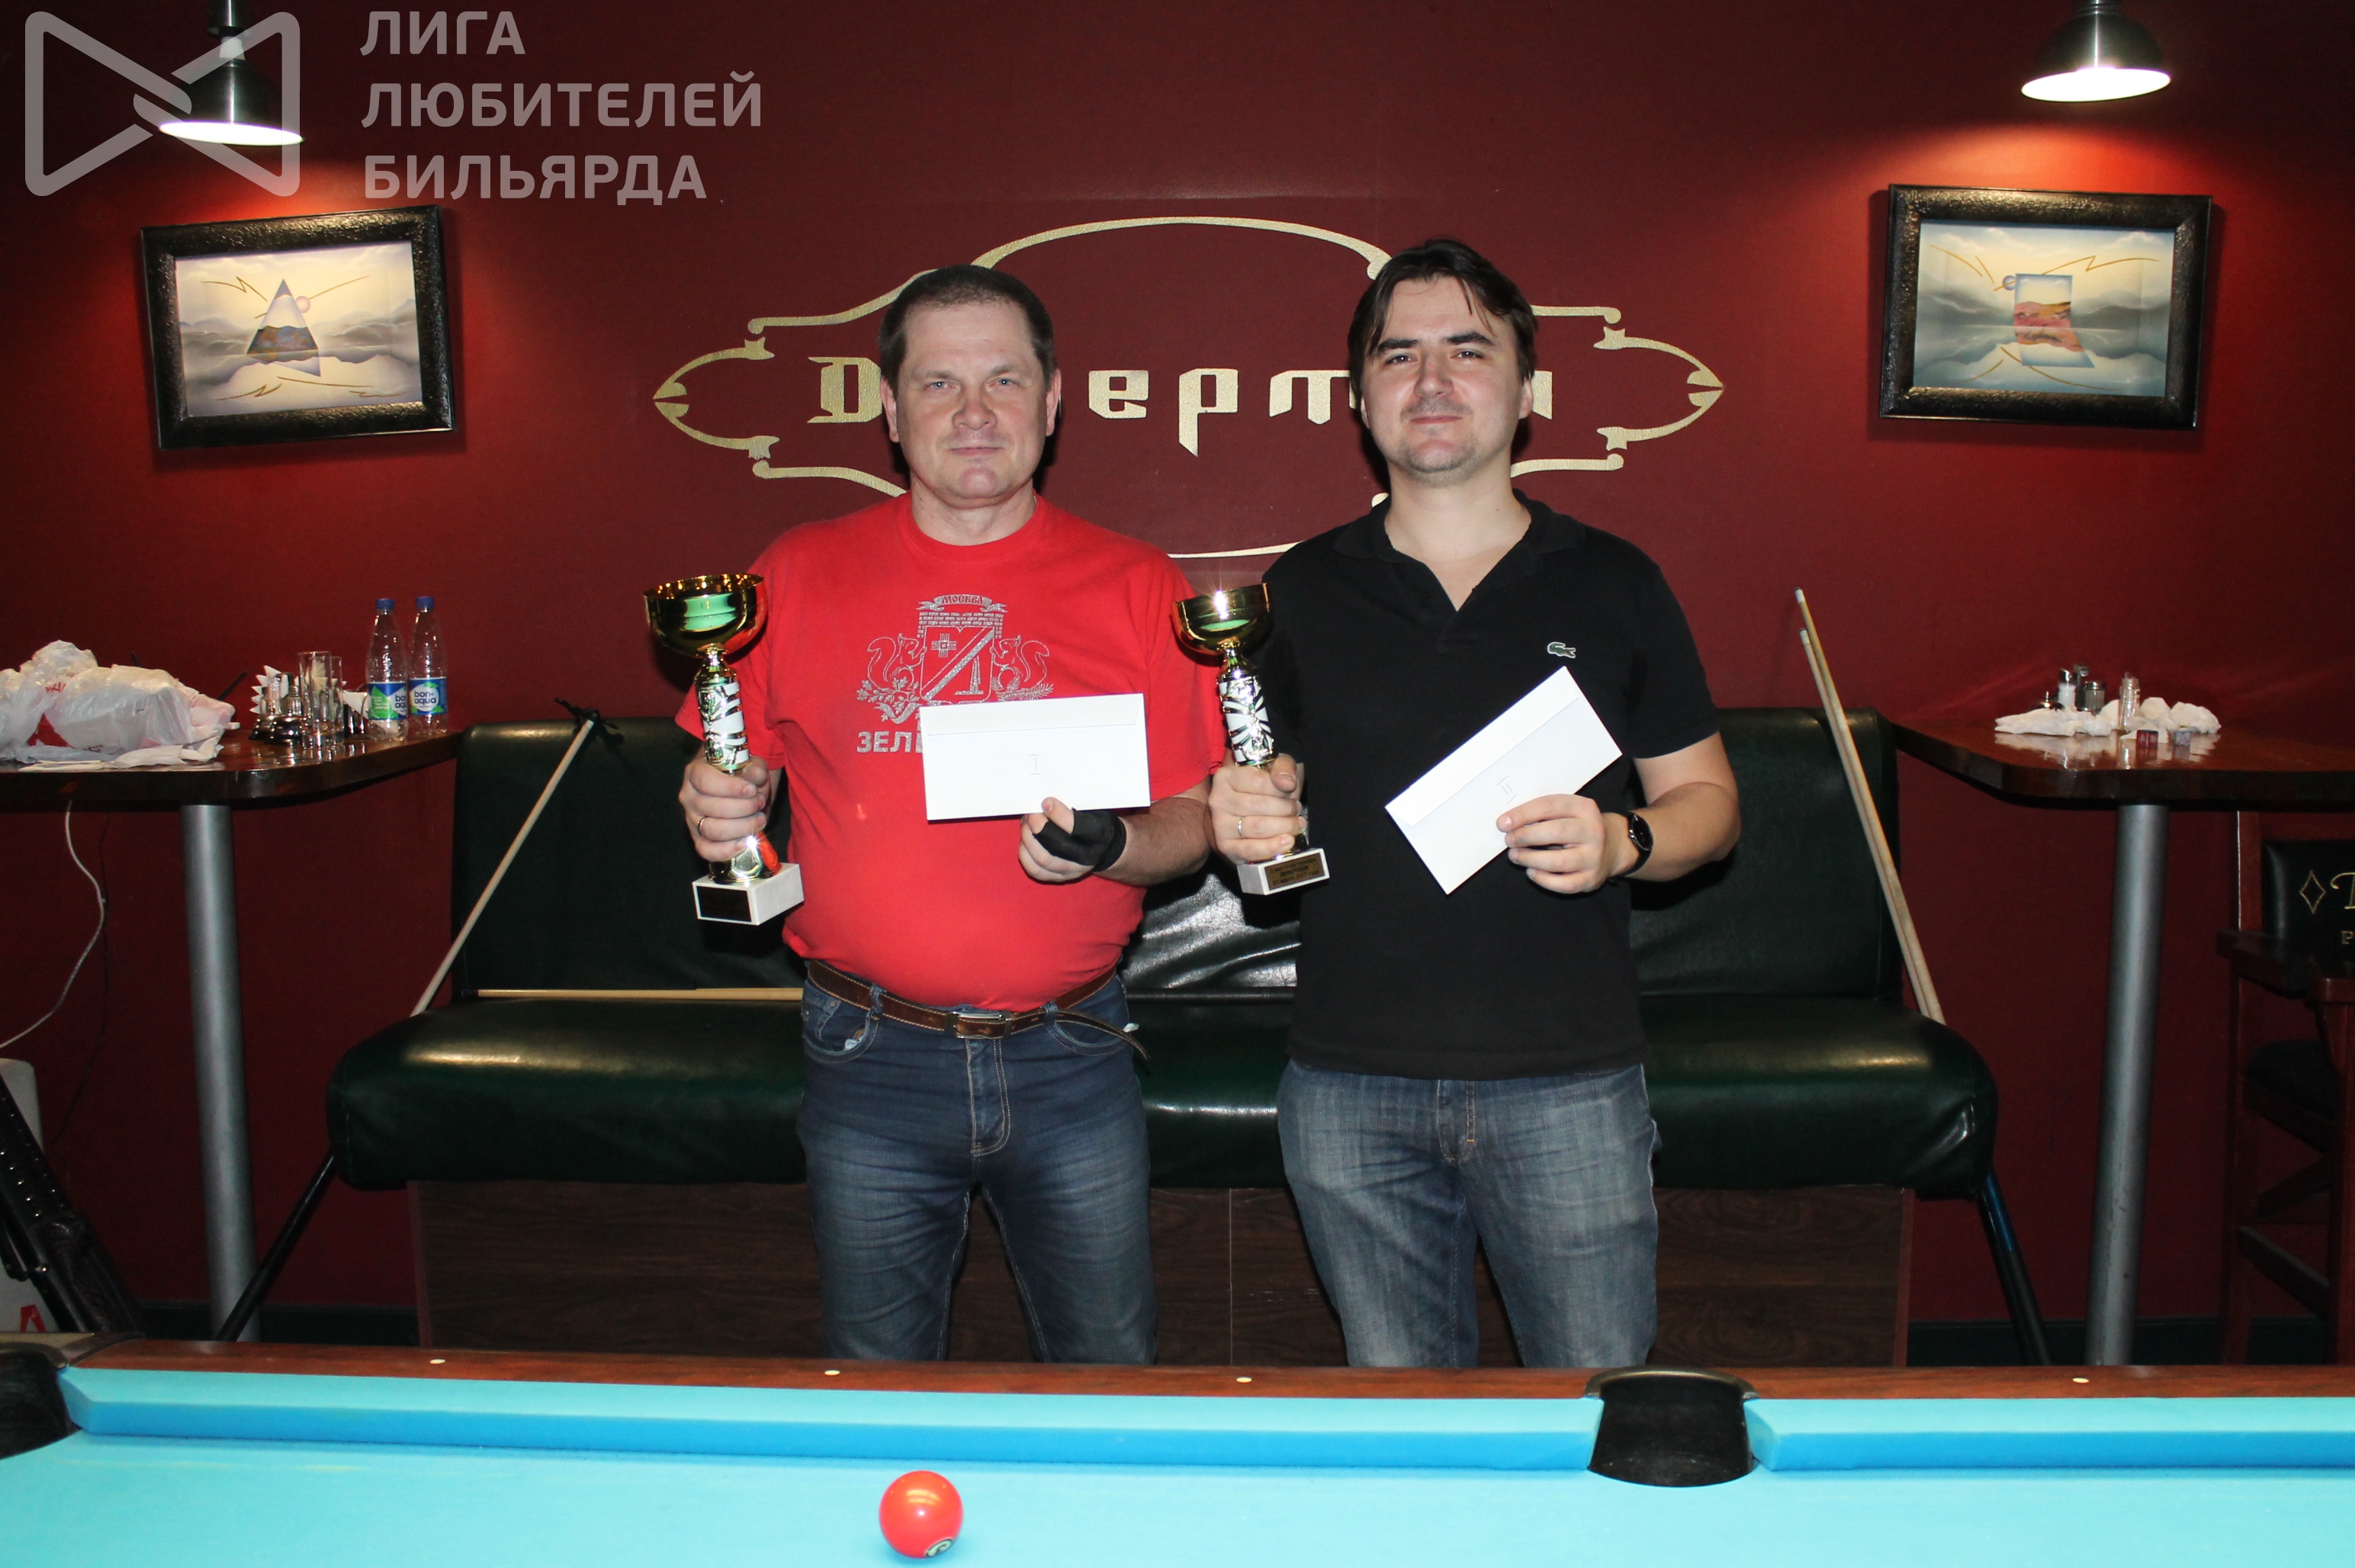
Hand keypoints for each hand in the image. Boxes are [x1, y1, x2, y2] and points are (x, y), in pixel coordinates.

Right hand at [679, 755, 772, 864]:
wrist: (741, 791)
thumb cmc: (742, 775)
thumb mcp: (751, 765)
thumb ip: (754, 768)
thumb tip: (755, 775)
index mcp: (695, 773)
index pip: (706, 782)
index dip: (731, 788)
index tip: (751, 789)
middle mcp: (689, 797)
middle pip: (712, 808)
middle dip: (743, 807)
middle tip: (760, 802)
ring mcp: (692, 820)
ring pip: (713, 830)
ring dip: (742, 827)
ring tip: (759, 819)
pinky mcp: (699, 839)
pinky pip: (707, 851)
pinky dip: (727, 850)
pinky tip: (744, 842)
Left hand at [1020, 797, 1097, 883]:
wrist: (1105, 849)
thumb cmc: (1095, 823)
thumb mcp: (1093, 810)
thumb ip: (1073, 806)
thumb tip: (1046, 801)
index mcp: (1099, 837)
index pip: (1077, 828)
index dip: (1059, 815)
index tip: (1046, 802)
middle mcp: (1087, 858)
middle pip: (1057, 844)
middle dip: (1038, 826)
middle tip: (1031, 812)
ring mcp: (1072, 871)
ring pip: (1043, 859)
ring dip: (1029, 839)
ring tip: (1026, 823)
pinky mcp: (1059, 878)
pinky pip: (1035, 870)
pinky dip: (1025, 854)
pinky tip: (1025, 840)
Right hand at [1208, 755, 1304, 865]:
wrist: (1245, 813)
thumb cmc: (1262, 789)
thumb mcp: (1274, 768)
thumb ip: (1283, 767)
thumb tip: (1287, 783)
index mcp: (1226, 776)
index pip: (1259, 781)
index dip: (1281, 789)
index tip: (1292, 791)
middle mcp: (1219, 800)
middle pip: (1261, 806)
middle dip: (1287, 809)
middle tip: (1297, 810)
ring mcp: (1220, 824)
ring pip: (1259, 827)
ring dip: (1285, 826)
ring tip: (1296, 824)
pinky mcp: (1225, 846)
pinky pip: (1250, 849)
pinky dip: (1272, 847)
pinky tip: (1287, 842)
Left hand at [1501, 795, 1625, 893]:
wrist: (1611, 847)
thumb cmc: (1576, 827)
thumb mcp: (1566, 812)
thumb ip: (1542, 814)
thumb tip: (1509, 823)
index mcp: (1584, 808)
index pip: (1550, 806)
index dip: (1523, 814)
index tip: (1502, 823)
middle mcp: (1593, 831)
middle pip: (1555, 832)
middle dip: (1526, 836)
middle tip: (1509, 840)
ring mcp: (1594, 856)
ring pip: (1558, 861)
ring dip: (1530, 859)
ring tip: (1515, 856)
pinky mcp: (1591, 879)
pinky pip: (1564, 884)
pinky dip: (1543, 879)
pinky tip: (1531, 872)